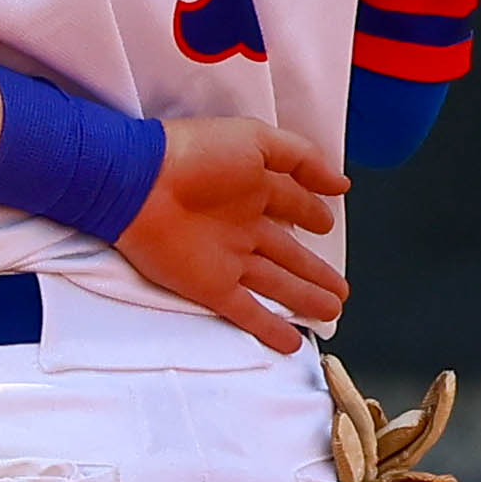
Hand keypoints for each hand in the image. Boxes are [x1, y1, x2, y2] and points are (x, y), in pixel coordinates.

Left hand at [120, 115, 346, 351]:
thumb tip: (341, 184)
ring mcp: (229, 259)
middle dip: (316, 272)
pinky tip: (290, 341)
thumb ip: (303, 159)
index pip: (293, 206)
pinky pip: (246, 310)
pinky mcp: (211, 285)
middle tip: (340, 290)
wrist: (140, 184)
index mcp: (254, 189)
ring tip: (330, 310)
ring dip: (304, 298)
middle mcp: (244, 227)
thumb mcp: (257, 140)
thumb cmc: (194, 154)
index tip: (327, 224)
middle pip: (290, 255)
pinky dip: (268, 327)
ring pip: (276, 284)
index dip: (312, 215)